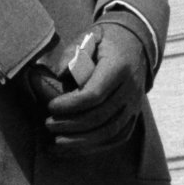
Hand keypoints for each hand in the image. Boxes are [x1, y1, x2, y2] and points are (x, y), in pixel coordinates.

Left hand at [43, 22, 147, 151]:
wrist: (135, 45)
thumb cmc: (105, 41)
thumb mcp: (89, 36)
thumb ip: (74, 52)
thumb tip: (60, 74)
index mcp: (119, 67)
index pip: (94, 94)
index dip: (70, 105)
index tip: (51, 107)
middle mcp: (131, 88)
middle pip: (100, 116)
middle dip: (71, 124)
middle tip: (48, 124)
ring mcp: (134, 104)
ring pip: (109, 131)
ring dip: (81, 141)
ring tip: (56, 143)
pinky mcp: (134, 115)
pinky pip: (118, 136)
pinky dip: (96, 145)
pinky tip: (75, 148)